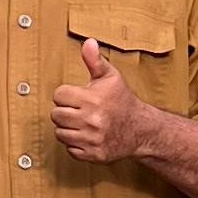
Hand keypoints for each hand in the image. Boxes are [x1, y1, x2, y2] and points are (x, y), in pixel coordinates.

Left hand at [50, 39, 155, 163]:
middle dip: (65, 111)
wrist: (141, 129)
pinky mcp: (92, 154)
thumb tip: (88, 42)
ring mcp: (92, 139)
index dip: (66, 95)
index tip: (78, 96)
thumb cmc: (122, 100)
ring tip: (83, 123)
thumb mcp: (110, 77)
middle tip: (80, 110)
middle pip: (55, 114)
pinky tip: (87, 136)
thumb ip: (95, 60)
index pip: (58, 95)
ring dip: (68, 128)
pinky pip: (69, 149)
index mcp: (93, 99)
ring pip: (60, 132)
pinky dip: (75, 144)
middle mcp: (92, 120)